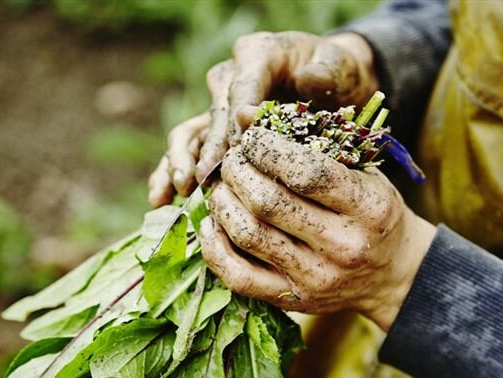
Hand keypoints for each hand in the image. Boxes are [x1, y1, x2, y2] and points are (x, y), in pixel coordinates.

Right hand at [149, 31, 377, 204]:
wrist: (334, 81)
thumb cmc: (336, 72)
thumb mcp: (338, 65)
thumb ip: (325, 73)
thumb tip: (306, 82)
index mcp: (256, 55)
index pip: (241, 89)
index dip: (237, 119)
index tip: (240, 148)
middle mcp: (230, 77)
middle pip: (213, 115)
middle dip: (208, 149)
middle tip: (205, 179)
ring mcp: (220, 105)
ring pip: (191, 133)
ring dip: (180, 162)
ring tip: (181, 190)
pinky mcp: (216, 129)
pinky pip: (190, 149)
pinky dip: (173, 171)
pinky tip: (163, 198)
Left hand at [199, 128, 435, 331]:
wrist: (392, 274)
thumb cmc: (371, 211)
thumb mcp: (361, 171)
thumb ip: (310, 143)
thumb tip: (244, 115)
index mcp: (367, 208)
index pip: (307, 174)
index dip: (268, 149)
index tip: (254, 138)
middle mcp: (343, 246)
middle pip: (269, 203)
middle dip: (239, 172)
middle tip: (233, 160)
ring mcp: (316, 277)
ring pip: (249, 235)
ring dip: (223, 203)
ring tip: (222, 186)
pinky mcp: (293, 300)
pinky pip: (239, 277)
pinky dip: (215, 247)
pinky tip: (212, 223)